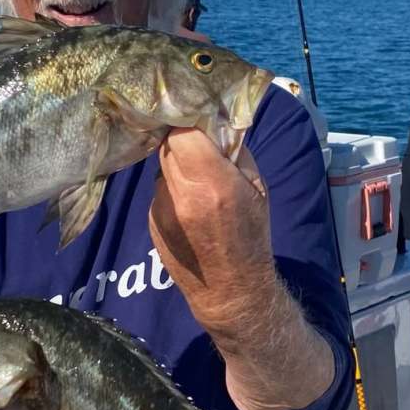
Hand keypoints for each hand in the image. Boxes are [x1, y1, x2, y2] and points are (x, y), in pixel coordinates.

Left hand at [148, 127, 271, 332]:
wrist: (230, 289)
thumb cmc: (252, 235)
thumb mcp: (258, 189)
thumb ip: (236, 152)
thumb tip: (218, 120)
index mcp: (214, 184)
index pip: (182, 132)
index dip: (188, 123)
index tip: (198, 120)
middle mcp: (182, 195)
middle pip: (167, 146)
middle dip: (182, 139)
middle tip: (198, 143)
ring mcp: (161, 211)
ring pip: (161, 167)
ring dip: (177, 165)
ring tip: (198, 181)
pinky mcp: (151, 222)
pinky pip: (159, 190)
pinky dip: (172, 188)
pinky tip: (188, 205)